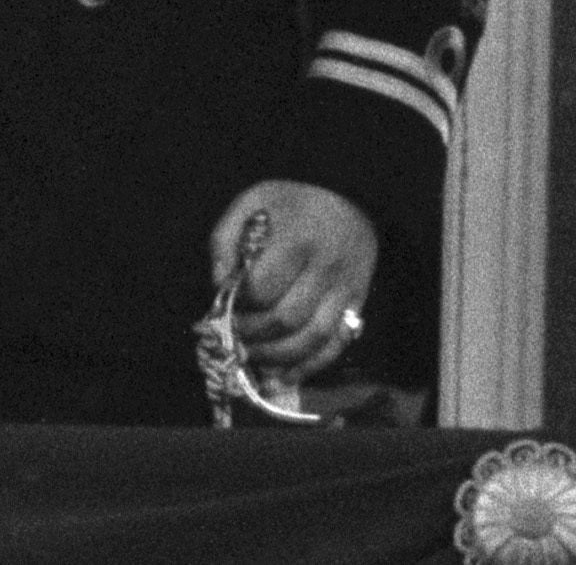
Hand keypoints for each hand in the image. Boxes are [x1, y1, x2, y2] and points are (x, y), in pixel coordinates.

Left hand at [209, 179, 379, 374]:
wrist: (347, 197)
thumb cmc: (290, 202)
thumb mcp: (250, 203)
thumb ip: (226, 240)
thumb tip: (218, 284)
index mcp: (297, 240)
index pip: (262, 288)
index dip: (237, 304)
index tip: (224, 304)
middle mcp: (326, 269)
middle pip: (286, 319)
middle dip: (252, 335)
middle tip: (232, 335)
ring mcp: (346, 291)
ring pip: (312, 339)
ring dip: (276, 357)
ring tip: (250, 357)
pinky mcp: (357, 305)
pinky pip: (335, 346)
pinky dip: (309, 368)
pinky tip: (283, 378)